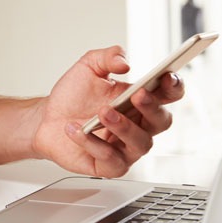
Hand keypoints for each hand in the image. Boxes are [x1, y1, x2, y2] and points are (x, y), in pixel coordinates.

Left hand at [31, 47, 185, 177]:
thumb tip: (124, 62)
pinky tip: (78, 130)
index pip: (169, 94)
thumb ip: (108, 57)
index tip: (166, 76)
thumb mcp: (89, 67)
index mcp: (140, 100)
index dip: (174, 86)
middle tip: (136, 95)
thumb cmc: (74, 95)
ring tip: (102, 112)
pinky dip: (93, 143)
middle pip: (162, 121)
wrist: (47, 118)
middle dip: (152, 107)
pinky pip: (110, 159)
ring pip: (140, 143)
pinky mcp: (109, 166)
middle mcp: (139, 125)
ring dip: (124, 127)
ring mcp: (126, 147)